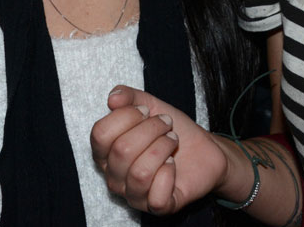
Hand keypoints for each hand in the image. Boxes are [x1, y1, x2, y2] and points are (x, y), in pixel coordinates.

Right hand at [91, 85, 228, 214]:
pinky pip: (156, 195)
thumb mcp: (151, 105)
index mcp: (106, 153)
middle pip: (121, 151)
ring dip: (163, 148)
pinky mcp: (156, 207)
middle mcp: (114, 177)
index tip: (147, 111)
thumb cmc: (173, 130)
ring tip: (172, 141)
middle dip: (152, 129)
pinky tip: (173, 166)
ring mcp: (133, 195)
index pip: (100, 134)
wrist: (203, 149)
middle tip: (166, 125)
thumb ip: (129, 97)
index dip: (127, 116)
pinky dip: (169, 174)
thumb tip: (113, 98)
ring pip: (140, 173)